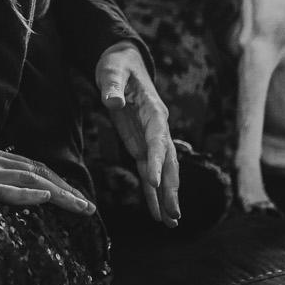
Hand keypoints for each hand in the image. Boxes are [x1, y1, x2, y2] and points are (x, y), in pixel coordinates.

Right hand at [0, 147, 94, 215]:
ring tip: (80, 208)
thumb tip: (8, 210)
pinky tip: (43, 200)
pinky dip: (24, 193)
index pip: (30, 168)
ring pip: (24, 178)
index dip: (57, 184)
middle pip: (35, 171)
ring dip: (56, 192)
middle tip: (89, 210)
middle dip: (65, 189)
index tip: (79, 202)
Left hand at [97, 43, 182, 227]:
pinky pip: (147, 171)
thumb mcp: (111, 71)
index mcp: (154, 111)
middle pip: (169, 162)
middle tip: (173, 215)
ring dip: (167, 196)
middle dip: (171, 189)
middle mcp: (158, 128)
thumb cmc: (117, 65)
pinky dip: (152, 192)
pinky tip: (156, 213)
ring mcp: (150, 138)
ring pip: (163, 171)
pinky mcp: (140, 144)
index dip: (157, 161)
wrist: (122, 62)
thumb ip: (113, 87)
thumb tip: (113, 102)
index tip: (153, 182)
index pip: (158, 140)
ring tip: (171, 222)